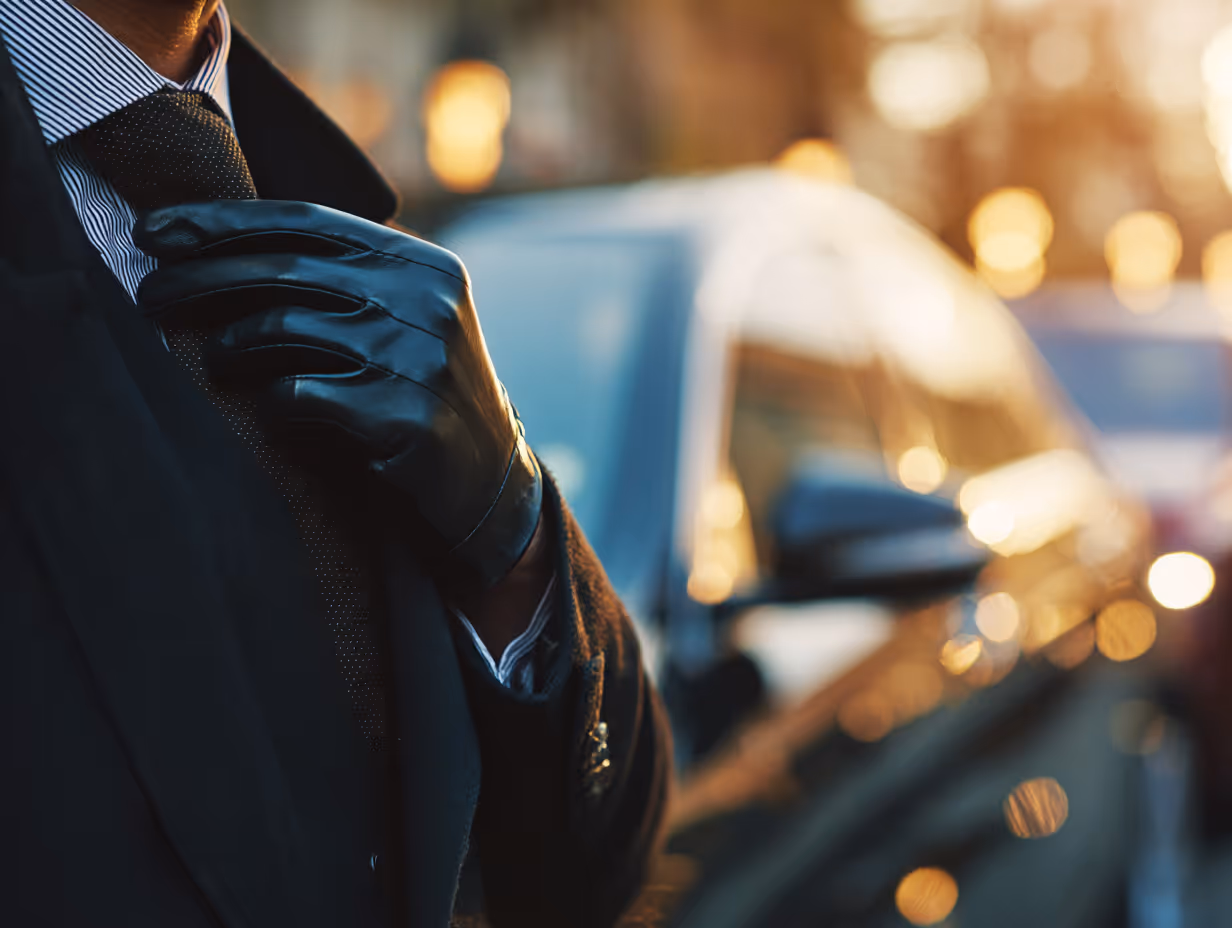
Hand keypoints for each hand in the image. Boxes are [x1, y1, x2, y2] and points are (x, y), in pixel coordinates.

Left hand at [134, 200, 541, 589]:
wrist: (490, 477)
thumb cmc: (422, 390)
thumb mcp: (405, 317)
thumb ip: (347, 276)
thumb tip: (225, 239)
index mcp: (420, 263)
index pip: (307, 220)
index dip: (223, 221)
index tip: (157, 230)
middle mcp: (423, 299)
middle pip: (286, 270)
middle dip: (201, 277)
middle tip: (148, 294)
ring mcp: (416, 355)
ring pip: (284, 327)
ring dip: (228, 345)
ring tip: (211, 359)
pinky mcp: (402, 413)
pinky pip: (300, 394)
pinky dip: (272, 404)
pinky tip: (275, 413)